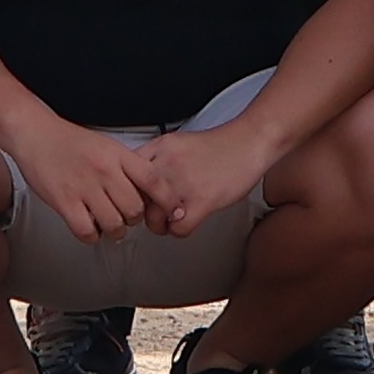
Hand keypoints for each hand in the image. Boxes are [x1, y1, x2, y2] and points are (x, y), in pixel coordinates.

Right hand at [0, 115, 161, 243]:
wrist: (35, 134)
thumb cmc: (70, 141)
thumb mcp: (107, 146)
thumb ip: (127, 166)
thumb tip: (148, 191)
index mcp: (117, 155)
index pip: (153, 180)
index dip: (167, 200)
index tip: (172, 211)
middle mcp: (104, 171)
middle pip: (135, 209)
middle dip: (133, 218)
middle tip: (125, 216)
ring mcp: (84, 187)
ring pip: (114, 224)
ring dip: (113, 230)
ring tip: (107, 224)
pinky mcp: (64, 202)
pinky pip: (87, 231)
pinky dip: (91, 235)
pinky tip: (88, 226)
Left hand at [122, 126, 270, 238]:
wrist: (249, 141)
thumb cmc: (217, 145)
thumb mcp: (176, 143)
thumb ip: (155, 160)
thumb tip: (136, 180)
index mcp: (158, 148)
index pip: (124, 176)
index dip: (126, 193)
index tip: (132, 200)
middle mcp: (166, 165)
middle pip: (134, 200)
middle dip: (141, 213)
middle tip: (151, 214)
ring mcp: (183, 184)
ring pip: (152, 219)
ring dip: (160, 226)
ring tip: (170, 220)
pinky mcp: (202, 201)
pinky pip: (178, 229)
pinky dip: (179, 231)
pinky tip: (187, 222)